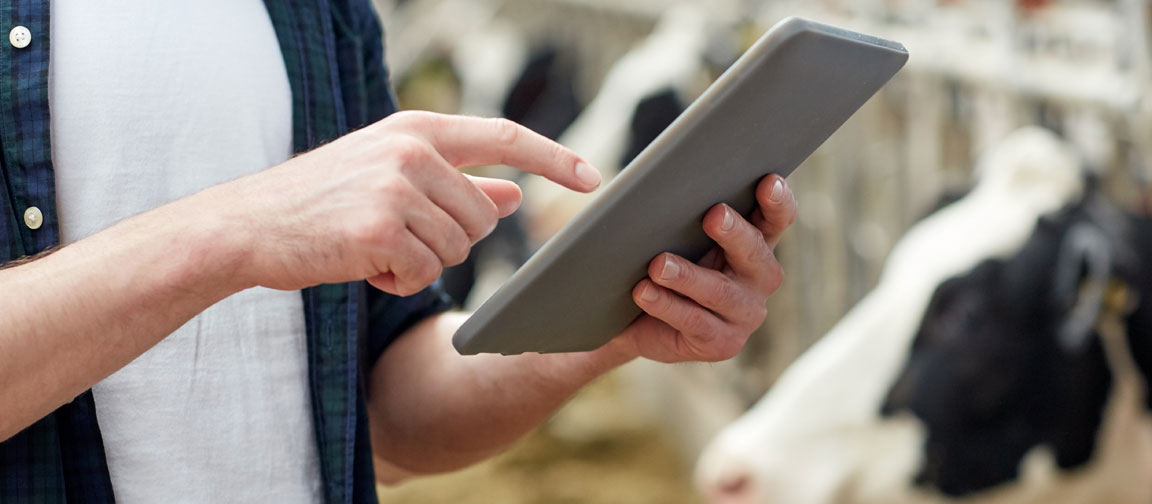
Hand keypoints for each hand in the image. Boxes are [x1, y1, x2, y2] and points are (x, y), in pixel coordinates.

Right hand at [216, 111, 600, 294]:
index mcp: (416, 129)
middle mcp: (411, 151)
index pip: (504, 135)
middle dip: (451, 239)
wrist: (248, 224)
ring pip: (457, 248)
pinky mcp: (379, 229)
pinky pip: (423, 273)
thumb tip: (514, 196)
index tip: (592, 177)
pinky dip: (398, 281)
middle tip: (397, 236)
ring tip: (373, 246)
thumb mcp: (392, 177)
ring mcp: (395, 188)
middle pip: (483, 216)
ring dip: (421, 262)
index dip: (553, 158)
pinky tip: (363, 264)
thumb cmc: (323, 202)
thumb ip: (457, 183)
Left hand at [607, 174, 796, 362]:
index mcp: (755, 242)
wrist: (634, 320)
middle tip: (714, 215)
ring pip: (720, 292)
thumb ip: (678, 208)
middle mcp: (759, 278)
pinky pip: (695, 322)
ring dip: (688, 276)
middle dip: (735, 233)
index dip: (778, 202)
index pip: (777, 219)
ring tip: (659, 264)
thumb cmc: (659, 263)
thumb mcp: (672, 233)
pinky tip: (644, 292)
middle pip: (755, 254)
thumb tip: (649, 176)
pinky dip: (667, 305)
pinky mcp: (722, 343)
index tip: (768, 182)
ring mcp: (744, 314)